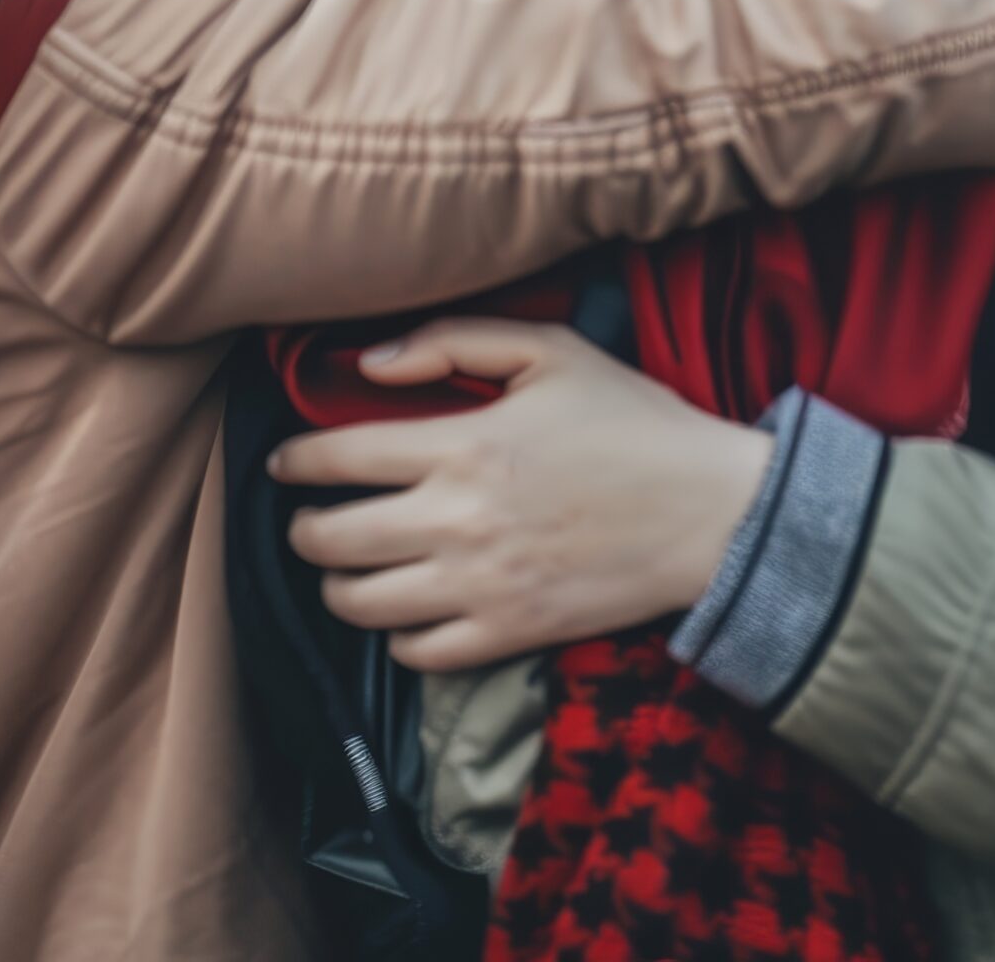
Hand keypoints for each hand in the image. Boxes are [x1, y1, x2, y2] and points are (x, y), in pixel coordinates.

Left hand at [270, 318, 769, 670]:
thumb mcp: (550, 351)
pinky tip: (406, 608)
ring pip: (361, 604)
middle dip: (304, 529)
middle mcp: (456, 521)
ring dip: (337, 584)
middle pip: (332, 539)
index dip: (296, 461)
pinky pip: (417, 654)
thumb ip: (453, 340)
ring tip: (346, 565)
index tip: (284, 463)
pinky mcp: (507, 634)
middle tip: (308, 518)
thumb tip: (372, 363)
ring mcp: (479, 586)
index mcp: (462, 445)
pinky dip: (396, 634)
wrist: (711, 513)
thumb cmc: (633, 421)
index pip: (339, 458)